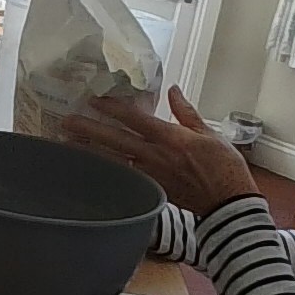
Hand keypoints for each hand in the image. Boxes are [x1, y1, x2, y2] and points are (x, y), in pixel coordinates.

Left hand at [62, 86, 258, 215]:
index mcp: (170, 137)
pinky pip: (124, 178)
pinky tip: (93, 170)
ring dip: (91, 152)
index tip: (93, 100)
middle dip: (90, 130)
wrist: (229, 204)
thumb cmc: (225, 167)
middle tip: (66, 122)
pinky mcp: (153, 190)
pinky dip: (107, 172)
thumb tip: (174, 91)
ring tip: (69, 145)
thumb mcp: (209, 133)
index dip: (112, 108)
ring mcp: (151, 175)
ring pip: (114, 161)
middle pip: (116, 140)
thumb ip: (186, 112)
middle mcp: (156, 155)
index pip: (135, 119)